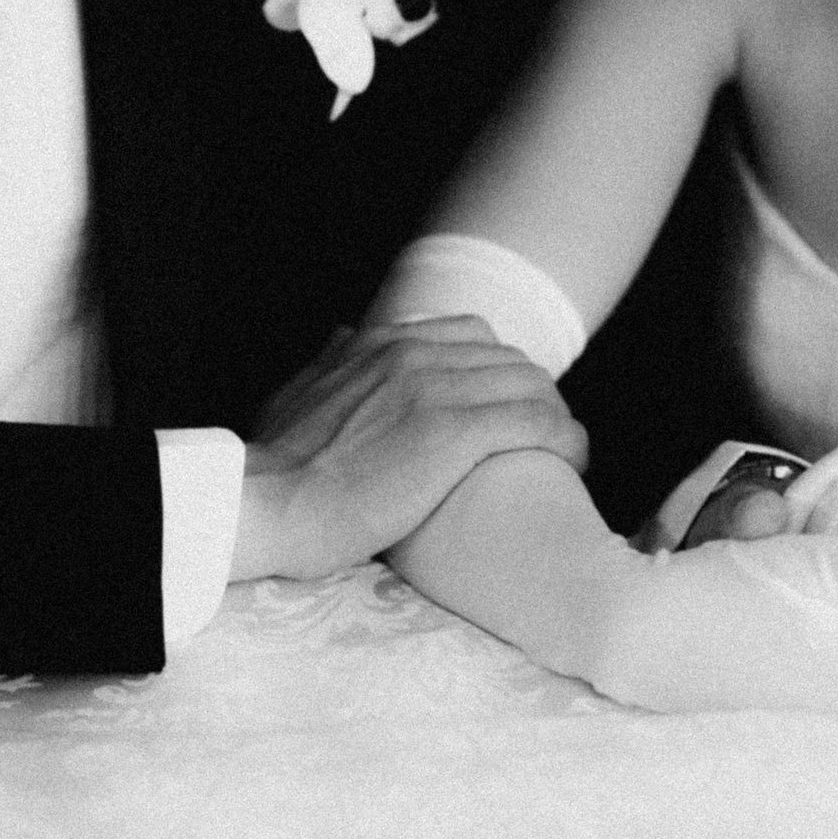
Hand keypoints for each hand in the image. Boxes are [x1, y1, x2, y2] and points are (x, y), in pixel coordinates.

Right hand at [232, 317, 587, 579]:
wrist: (264, 503)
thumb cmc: (278, 467)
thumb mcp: (299, 392)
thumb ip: (331, 362)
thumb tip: (345, 336)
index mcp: (381, 343)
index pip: (473, 335)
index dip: (502, 373)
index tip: (509, 409)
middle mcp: (412, 353)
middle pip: (511, 360)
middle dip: (537, 399)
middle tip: (543, 441)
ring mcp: (435, 390)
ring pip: (533, 388)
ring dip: (558, 421)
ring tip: (564, 455)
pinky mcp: (453, 434)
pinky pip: (538, 424)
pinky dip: (566, 441)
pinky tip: (573, 463)